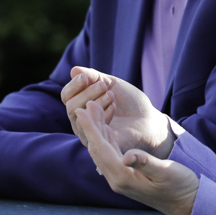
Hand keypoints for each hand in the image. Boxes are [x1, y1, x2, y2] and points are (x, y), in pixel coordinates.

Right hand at [60, 66, 181, 157]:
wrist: (148, 118)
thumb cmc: (129, 101)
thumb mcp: (112, 84)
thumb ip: (94, 77)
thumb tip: (74, 70)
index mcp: (82, 105)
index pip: (67, 96)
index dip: (73, 85)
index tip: (85, 77)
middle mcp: (81, 120)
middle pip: (71, 106)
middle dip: (87, 93)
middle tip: (104, 87)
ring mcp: (89, 133)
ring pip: (79, 117)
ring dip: (96, 101)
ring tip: (111, 96)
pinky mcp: (100, 144)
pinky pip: (92, 128)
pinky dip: (102, 114)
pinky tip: (114, 108)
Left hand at [75, 100, 197, 214]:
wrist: (187, 203)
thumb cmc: (180, 187)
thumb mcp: (166, 172)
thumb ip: (145, 162)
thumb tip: (126, 155)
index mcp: (123, 177)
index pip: (101, 148)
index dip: (90, 128)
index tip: (81, 110)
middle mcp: (117, 180)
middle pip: (97, 149)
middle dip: (91, 126)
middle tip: (87, 104)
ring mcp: (121, 180)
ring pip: (103, 152)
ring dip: (98, 132)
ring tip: (95, 112)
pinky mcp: (126, 178)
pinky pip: (111, 156)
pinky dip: (107, 140)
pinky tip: (108, 130)